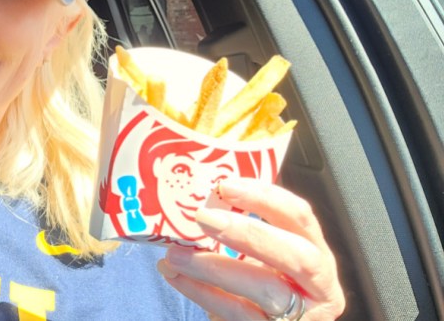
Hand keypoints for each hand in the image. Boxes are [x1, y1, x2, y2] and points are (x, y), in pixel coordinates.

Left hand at [156, 178, 345, 319]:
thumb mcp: (264, 259)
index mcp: (316, 253)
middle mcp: (319, 285)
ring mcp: (303, 315)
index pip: (300, 217)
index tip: (225, 185)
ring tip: (174, 254)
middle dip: (248, 233)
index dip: (265, 198)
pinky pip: (239, 313)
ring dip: (213, 267)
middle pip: (296, 254)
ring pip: (266, 288)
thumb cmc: (264, 289)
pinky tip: (178, 277)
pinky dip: (204, 293)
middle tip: (203, 218)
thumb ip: (243, 234)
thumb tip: (195, 202)